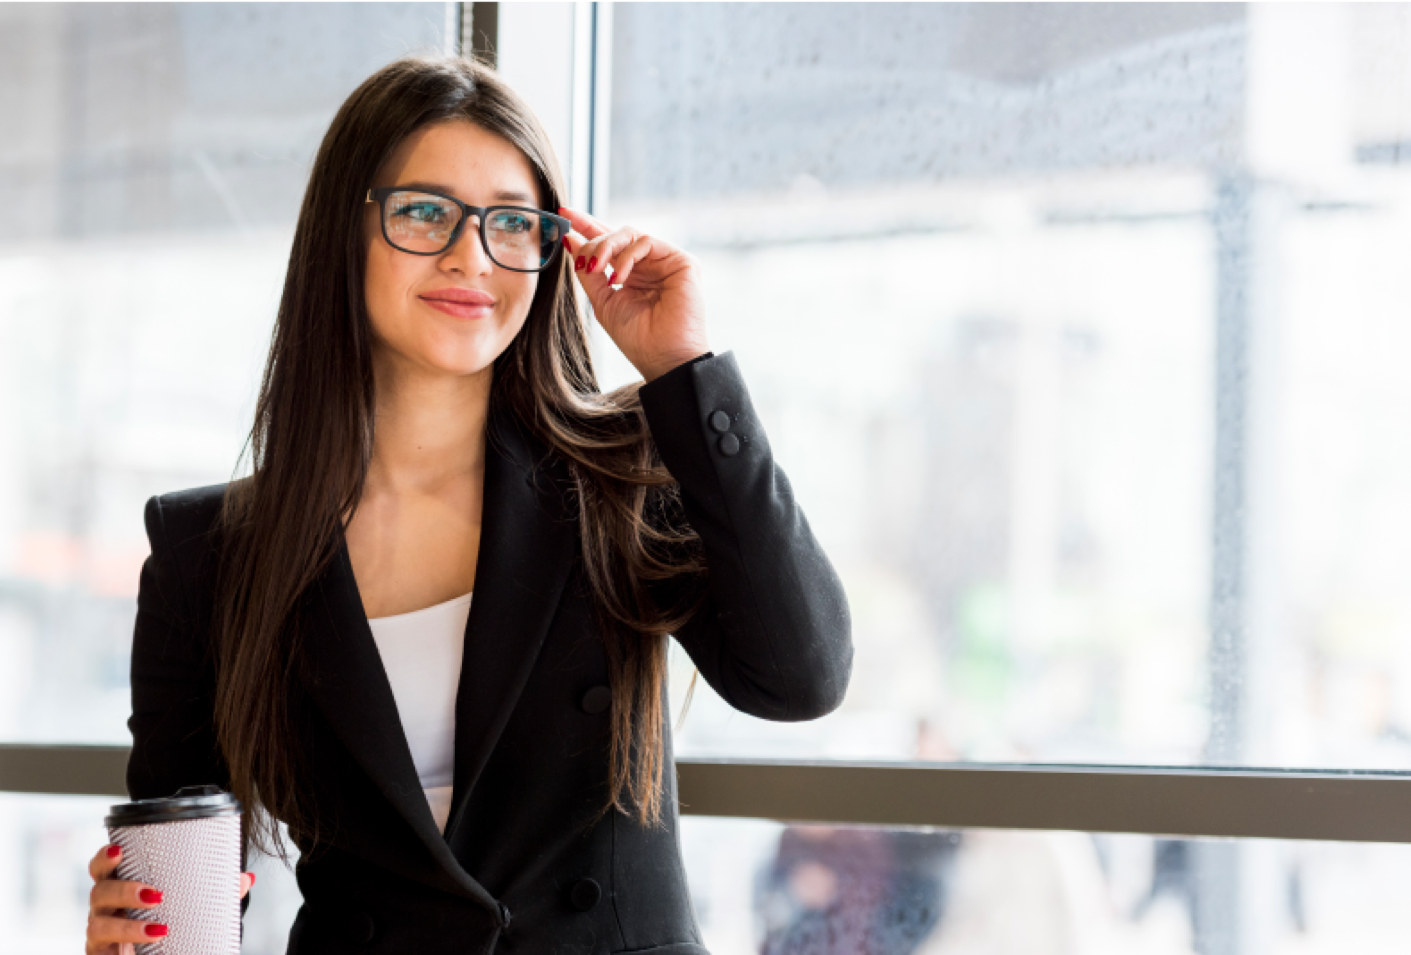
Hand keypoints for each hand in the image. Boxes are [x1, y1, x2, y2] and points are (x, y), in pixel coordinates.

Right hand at [87, 843, 254, 954]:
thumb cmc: (166, 925)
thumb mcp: (188, 906)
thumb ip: (215, 893)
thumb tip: (246, 878)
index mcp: (121, 886)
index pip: (102, 868)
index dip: (104, 857)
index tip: (119, 850)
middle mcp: (105, 907)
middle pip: (99, 891)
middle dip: (124, 890)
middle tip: (156, 894)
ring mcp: (100, 932)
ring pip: (99, 923)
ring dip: (128, 924)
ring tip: (160, 927)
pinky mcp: (99, 954)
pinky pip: (102, 949)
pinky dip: (126, 943)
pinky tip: (152, 939)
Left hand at [560, 206, 710, 381]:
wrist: (664, 358)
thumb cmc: (637, 338)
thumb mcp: (602, 301)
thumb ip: (589, 271)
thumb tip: (571, 240)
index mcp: (631, 275)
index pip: (608, 245)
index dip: (586, 227)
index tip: (563, 216)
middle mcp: (648, 265)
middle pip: (617, 233)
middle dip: (591, 230)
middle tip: (572, 233)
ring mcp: (665, 261)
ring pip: (629, 233)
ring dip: (605, 247)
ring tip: (596, 269)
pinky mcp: (681, 261)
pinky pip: (647, 242)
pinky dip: (627, 256)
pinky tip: (619, 277)